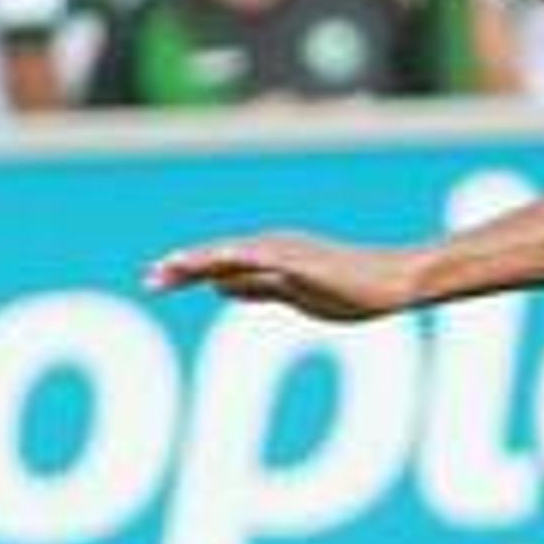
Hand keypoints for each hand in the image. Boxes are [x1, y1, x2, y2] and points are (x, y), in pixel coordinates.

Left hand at [145, 232, 428, 321]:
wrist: (396, 280)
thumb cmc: (356, 288)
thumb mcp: (296, 295)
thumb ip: (258, 289)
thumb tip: (217, 287)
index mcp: (269, 258)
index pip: (219, 265)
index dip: (186, 271)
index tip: (155, 280)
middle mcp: (272, 248)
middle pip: (218, 257)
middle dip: (182, 268)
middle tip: (147, 279)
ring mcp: (288, 252)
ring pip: (232, 254)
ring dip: (200, 260)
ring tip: (169, 269)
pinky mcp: (303, 261)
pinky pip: (263, 259)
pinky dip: (236, 259)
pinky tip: (215, 263)